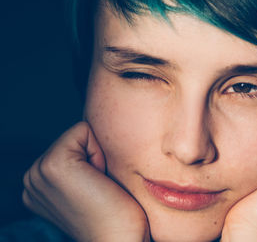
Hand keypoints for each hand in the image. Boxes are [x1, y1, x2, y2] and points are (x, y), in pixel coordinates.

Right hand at [22, 122, 149, 241]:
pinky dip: (98, 152)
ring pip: (81, 133)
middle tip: (99, 187)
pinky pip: (84, 130)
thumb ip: (79, 165)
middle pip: (76, 135)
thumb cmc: (115, 216)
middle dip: (94, 155)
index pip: (73, 143)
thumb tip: (92, 142)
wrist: (118, 240)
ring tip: (98, 185)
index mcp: (39, 182)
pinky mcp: (53, 165)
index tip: (97, 187)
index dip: (93, 158)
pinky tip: (98, 180)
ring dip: (97, 155)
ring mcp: (38, 171)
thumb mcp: (88, 185)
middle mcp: (33, 175)